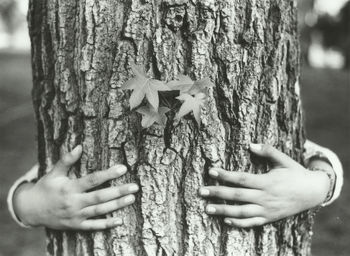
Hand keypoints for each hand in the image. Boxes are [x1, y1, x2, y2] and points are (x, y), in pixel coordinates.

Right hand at [13, 145, 138, 229]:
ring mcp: (75, 215)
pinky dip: (106, 224)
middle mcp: (74, 202)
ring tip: (131, 199)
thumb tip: (79, 146)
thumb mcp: (54, 173)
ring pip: (99, 211)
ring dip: (116, 205)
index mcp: (70, 187)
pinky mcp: (76, 225)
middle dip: (118, 191)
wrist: (31, 210)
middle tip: (134, 187)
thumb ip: (67, 160)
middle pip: (100, 196)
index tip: (123, 168)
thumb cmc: (46, 188)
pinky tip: (119, 220)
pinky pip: (93, 226)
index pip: (93, 180)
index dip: (108, 174)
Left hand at [199, 143, 330, 227]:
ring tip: (207, 208)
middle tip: (201, 191)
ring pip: (241, 212)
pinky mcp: (269, 218)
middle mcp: (265, 197)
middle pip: (237, 195)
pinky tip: (225, 221)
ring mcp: (267, 210)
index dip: (225, 175)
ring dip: (223, 210)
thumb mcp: (284, 159)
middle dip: (218, 193)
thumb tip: (250, 144)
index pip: (241, 178)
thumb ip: (267, 151)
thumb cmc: (295, 173)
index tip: (211, 171)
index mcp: (267, 181)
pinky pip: (252, 223)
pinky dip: (238, 223)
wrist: (313, 192)